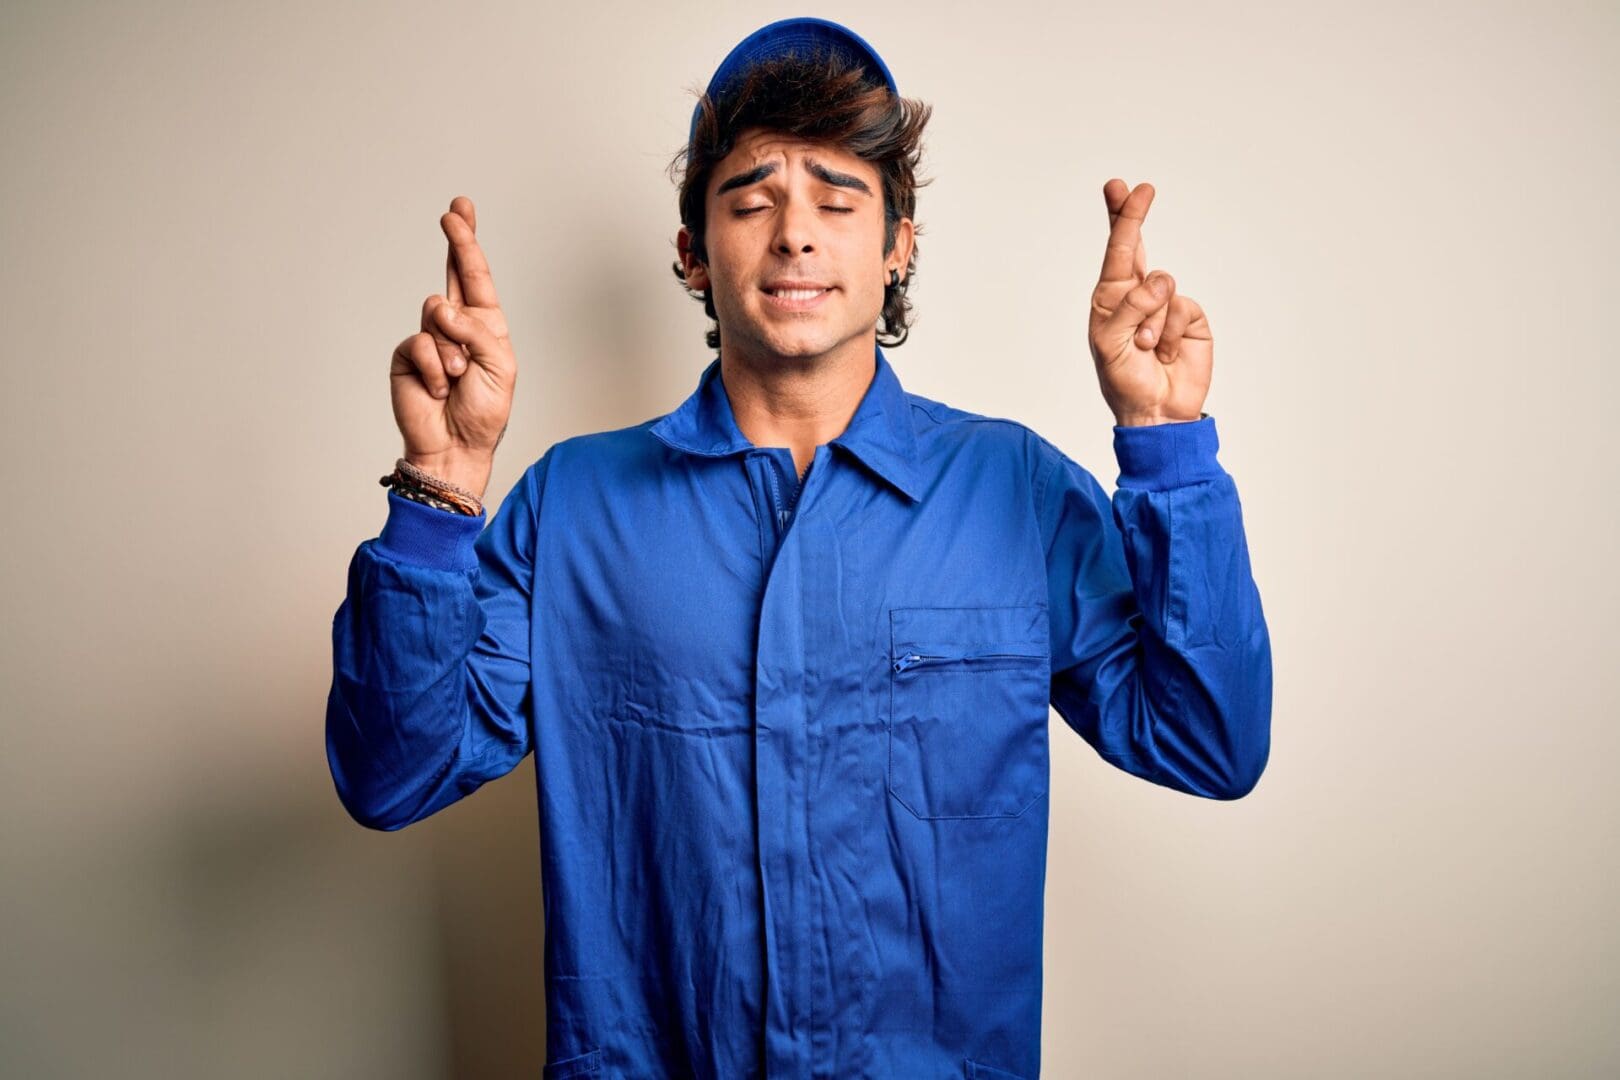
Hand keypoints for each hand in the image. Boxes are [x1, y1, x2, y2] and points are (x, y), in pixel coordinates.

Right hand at [389, 196, 517, 494]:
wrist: (456, 446)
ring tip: (458, 378)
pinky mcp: (407, 355)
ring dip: (453, 349)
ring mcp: (430, 338)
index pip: (476, 277)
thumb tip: (442, 308)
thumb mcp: (499, 367)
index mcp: (485, 326)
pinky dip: (434, 367)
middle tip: (454, 212)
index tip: (460, 211)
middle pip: (452, 274)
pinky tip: (439, 387)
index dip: (467, 244)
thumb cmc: (484, 412)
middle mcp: (457, 325)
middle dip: (456, 241)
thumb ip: (477, 332)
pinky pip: (419, 343)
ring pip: (437, 314)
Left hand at [1087, 180, 1211, 425]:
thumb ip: (1127, 308)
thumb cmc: (1123, 380)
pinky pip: (1181, 307)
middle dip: (1133, 217)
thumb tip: (1159, 280)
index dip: (1119, 218)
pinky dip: (1170, 331)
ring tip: (1145, 349)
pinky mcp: (1190, 318)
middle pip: (1136, 247)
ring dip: (1150, 322)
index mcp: (1109, 299)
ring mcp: (1165, 305)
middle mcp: (1136, 296)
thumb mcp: (1109, 344)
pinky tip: (1165, 352)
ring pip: (1162, 286)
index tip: (1120, 187)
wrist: (1156, 412)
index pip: (1115, 252)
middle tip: (1141, 188)